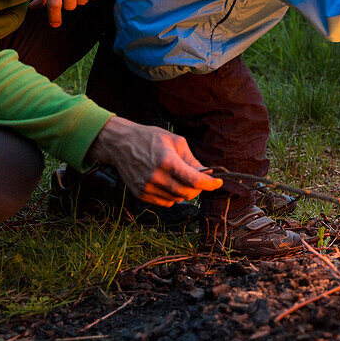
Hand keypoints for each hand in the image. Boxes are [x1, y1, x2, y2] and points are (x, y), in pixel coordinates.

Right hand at [87, 116, 221, 206]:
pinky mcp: (141, 194)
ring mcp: (147, 187)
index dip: (210, 184)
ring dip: (185, 192)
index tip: (219, 182)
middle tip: (201, 179)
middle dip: (199, 188)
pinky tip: (170, 183)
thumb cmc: (150, 138)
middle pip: (187, 193)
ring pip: (177, 199)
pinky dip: (173, 196)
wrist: (121, 144)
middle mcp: (156, 177)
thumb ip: (192, 160)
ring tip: (182, 178)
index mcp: (166, 161)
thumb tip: (207, 173)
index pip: (194, 180)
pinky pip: (165, 202)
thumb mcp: (175, 142)